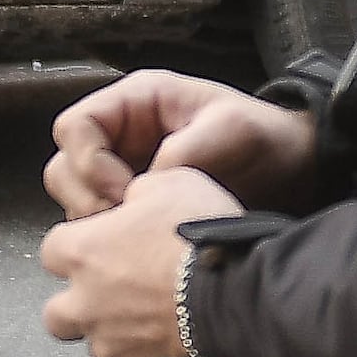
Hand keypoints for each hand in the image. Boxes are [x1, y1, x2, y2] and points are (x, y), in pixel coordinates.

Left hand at [40, 165, 238, 356]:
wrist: (233, 290)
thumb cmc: (200, 236)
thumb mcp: (170, 182)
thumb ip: (137, 193)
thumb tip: (134, 200)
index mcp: (83, 252)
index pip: (52, 249)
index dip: (76, 244)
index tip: (99, 241)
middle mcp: (86, 302)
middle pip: (55, 314)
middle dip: (76, 305)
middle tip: (107, 292)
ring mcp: (110, 341)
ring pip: (94, 347)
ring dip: (111, 335)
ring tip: (143, 320)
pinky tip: (165, 341)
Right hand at [44, 69, 322, 220]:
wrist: (291, 172)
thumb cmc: (263, 137)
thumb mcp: (230, 129)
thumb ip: (183, 152)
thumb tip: (143, 186)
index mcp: (136, 104)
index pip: (76, 126)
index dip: (89, 162)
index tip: (122, 191)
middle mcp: (121, 138)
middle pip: (65, 168)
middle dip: (87, 199)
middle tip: (124, 222)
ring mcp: (125, 174)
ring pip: (77, 202)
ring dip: (96, 225)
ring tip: (136, 240)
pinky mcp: (136, 209)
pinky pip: (102, 228)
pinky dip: (113, 243)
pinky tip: (145, 251)